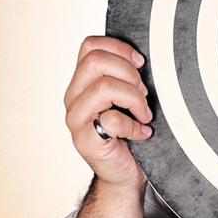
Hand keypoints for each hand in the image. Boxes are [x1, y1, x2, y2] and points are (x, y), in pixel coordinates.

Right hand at [63, 36, 152, 189]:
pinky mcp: (84, 140)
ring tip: (144, 114)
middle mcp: (73, 97)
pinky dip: (134, 126)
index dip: (119, 48)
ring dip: (134, 99)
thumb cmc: (130, 131)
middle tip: (143, 93)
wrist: (125, 172)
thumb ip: (126, 75)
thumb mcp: (128, 96)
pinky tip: (140, 133)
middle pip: (96, 61)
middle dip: (129, 73)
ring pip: (104, 87)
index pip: (90, 45)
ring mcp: (76, 118)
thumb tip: (144, 57)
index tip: (141, 63)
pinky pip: (112, 120)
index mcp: (82, 81)